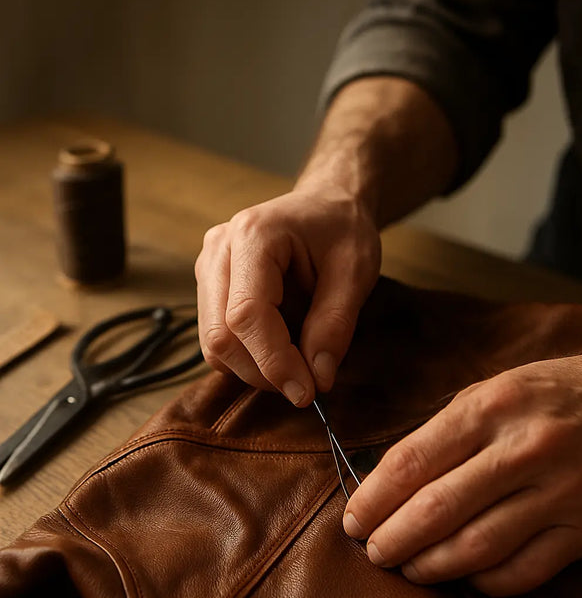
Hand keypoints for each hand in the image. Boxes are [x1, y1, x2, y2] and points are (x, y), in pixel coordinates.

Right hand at [195, 187, 380, 405]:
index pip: (247, 315)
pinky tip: (280, 349)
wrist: (326, 205)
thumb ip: (336, 324)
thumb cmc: (342, 230)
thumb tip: (317, 378)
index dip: (274, 362)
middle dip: (263, 372)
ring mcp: (208, 268)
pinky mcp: (209, 288)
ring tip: (297, 363)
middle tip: (306, 385)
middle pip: (221, 336)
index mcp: (254, 235)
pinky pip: (218, 340)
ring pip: (214, 345)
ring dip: (255, 370)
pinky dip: (248, 359)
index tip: (306, 392)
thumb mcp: (356, 271)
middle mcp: (218, 249)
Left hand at [344, 354, 581, 595]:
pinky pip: (523, 571)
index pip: (411, 462)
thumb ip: (447, 433)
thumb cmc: (554, 395)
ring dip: (431, 566)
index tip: (354, 520)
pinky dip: (485, 581)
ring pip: (476, 548)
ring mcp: (559, 494)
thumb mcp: (498, 391)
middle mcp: (524, 451)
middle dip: (392, 540)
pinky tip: (465, 577)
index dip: (372, 499)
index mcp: (491, 408)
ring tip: (409, 568)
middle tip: (373, 552)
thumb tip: (388, 483)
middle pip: (436, 511)